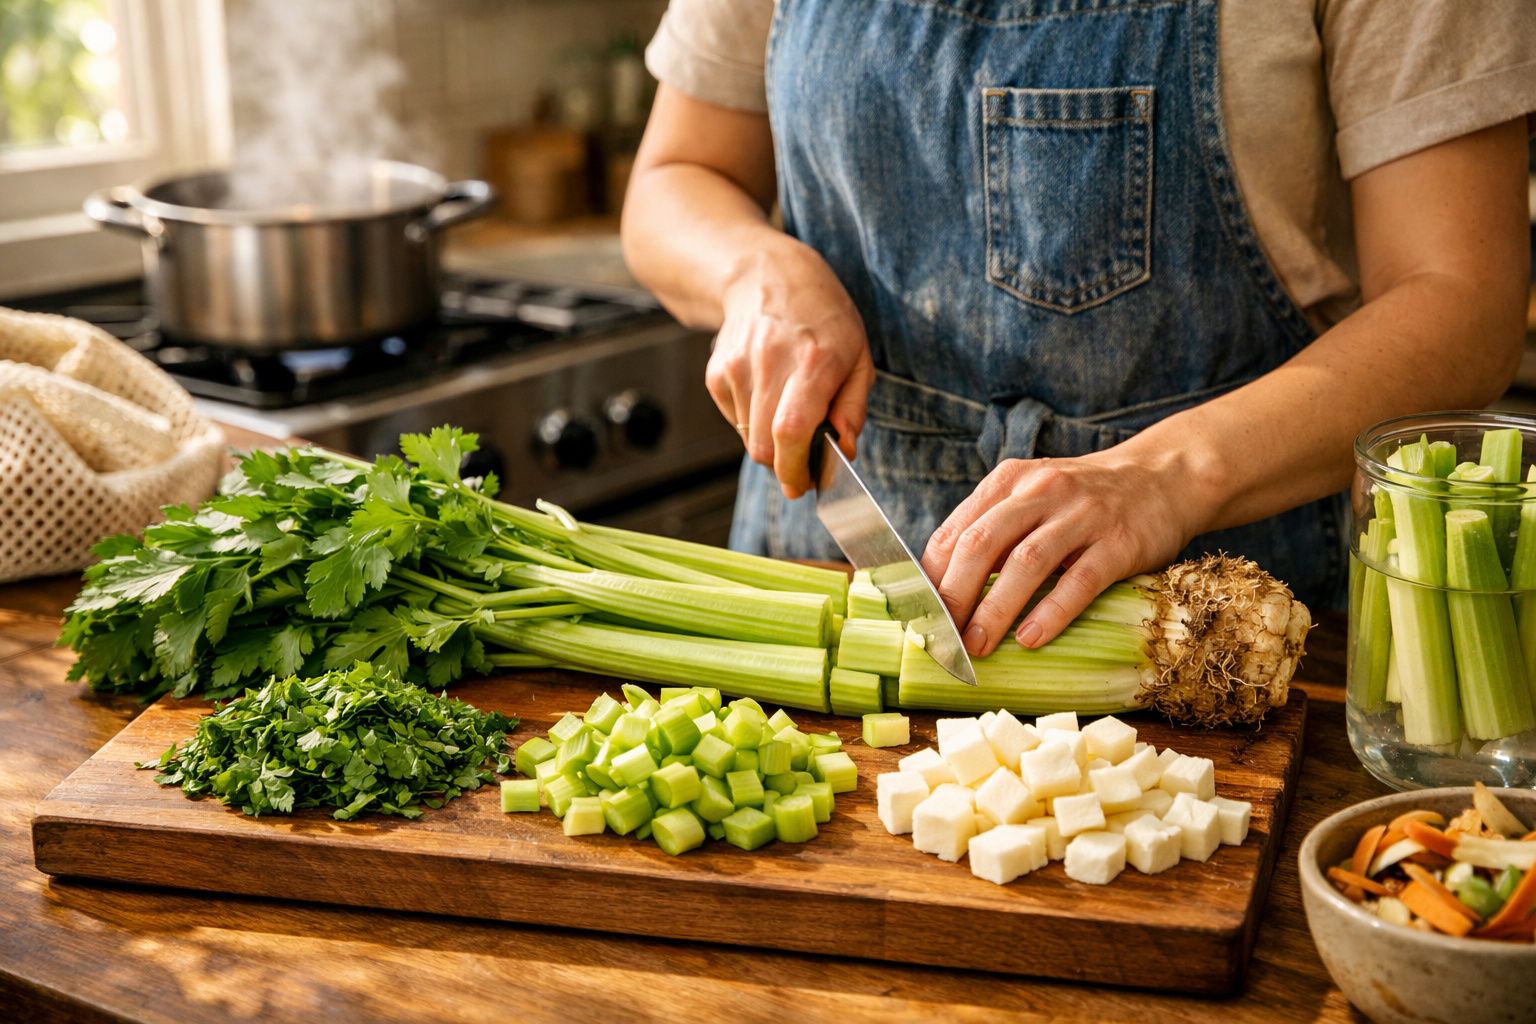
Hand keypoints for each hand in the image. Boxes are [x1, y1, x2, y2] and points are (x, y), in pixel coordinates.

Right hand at [705, 239, 874, 497]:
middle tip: (804, 466)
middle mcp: (770, 363)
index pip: (792, 430)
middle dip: (785, 467)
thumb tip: (844, 450)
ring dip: (770, 442)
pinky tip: (767, 393)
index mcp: (813, 361)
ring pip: (748, 439)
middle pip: (763, 445)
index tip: (804, 486)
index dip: (795, 469)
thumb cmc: (822, 317)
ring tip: (787, 411)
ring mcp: (737, 367)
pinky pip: (734, 421)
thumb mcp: (858, 355)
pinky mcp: (717, 373)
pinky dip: (752, 422)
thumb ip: (853, 407)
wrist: (765, 276)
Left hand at [920, 447, 1201, 654]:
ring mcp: (1082, 515)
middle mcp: (1041, 491)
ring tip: (978, 645)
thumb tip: (943, 588)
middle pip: (982, 543)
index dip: (932, 577)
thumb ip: (992, 530)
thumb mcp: (1032, 498)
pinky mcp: (1119, 542)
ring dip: (996, 608)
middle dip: (955, 594)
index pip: (955, 531)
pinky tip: (1030, 638)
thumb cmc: (1083, 500)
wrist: (1163, 478)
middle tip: (942, 636)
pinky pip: (1079, 580)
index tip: (920, 615)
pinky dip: (1051, 612)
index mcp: (1009, 482)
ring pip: (1026, 562)